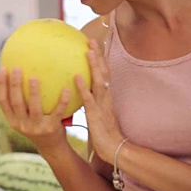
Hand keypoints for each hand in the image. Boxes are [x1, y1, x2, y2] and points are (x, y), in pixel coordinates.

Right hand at [0, 67, 69, 151]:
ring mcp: (37, 128)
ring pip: (34, 108)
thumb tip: (18, 73)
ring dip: (33, 92)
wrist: (51, 147)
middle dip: (14, 85)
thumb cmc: (38, 125)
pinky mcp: (52, 129)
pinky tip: (66, 88)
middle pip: (16, 102)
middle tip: (16, 68)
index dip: (0, 85)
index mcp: (13, 120)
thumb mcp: (26, 116)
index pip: (3, 101)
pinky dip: (62, 100)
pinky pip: (57, 112)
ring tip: (34, 77)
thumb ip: (21, 101)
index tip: (2, 68)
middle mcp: (22, 125)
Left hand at [75, 39, 125, 163]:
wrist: (114, 149)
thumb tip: (81, 94)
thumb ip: (91, 103)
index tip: (94, 46)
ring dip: (94, 66)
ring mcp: (102, 105)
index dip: (100, 60)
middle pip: (104, 73)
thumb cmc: (104, 134)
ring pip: (99, 82)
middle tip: (91, 40)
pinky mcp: (95, 115)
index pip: (104, 74)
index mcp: (106, 98)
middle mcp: (106, 98)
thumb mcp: (97, 115)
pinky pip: (89, 99)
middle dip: (98, 56)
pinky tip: (76, 77)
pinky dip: (83, 87)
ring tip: (88, 51)